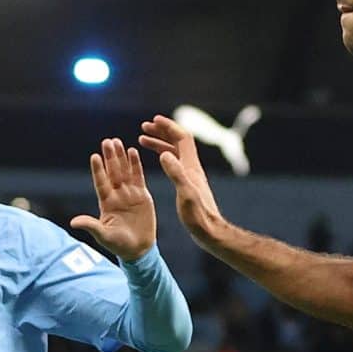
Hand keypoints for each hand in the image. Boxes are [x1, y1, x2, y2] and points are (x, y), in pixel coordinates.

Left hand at [69, 138, 156, 261]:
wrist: (139, 249)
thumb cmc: (119, 245)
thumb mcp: (103, 236)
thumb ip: (91, 226)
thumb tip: (73, 222)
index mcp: (106, 203)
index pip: (101, 182)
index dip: (98, 170)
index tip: (94, 156)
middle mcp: (117, 195)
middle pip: (112, 172)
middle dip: (110, 157)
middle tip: (107, 141)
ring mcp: (129, 194)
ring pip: (124, 171)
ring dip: (121, 157)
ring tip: (118, 142)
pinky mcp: (142, 195)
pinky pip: (138, 177)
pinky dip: (135, 165)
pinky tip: (132, 152)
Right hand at [138, 115, 224, 243]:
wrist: (209, 231)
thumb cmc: (197, 216)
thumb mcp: (185, 194)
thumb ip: (176, 173)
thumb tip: (164, 154)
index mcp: (191, 167)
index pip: (182, 138)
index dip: (169, 127)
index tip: (153, 120)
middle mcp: (192, 168)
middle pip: (178, 141)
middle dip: (162, 131)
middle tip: (145, 127)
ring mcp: (191, 175)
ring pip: (175, 152)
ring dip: (160, 143)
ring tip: (143, 139)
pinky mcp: (188, 184)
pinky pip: (175, 163)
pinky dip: (164, 156)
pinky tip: (157, 159)